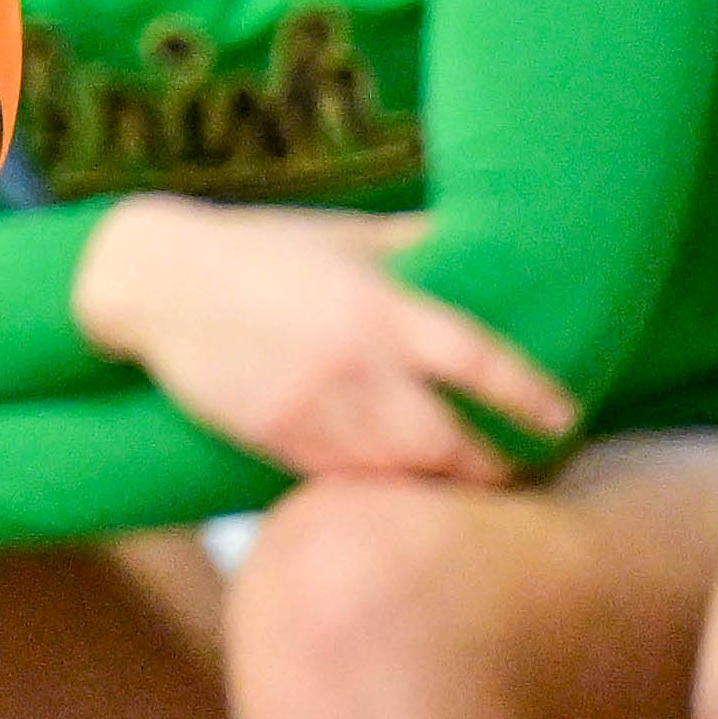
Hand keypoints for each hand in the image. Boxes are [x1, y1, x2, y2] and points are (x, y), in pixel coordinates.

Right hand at [69, 195, 577, 478]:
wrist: (155, 280)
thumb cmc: (262, 246)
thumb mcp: (345, 234)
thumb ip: (419, 244)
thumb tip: (497, 233)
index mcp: (378, 308)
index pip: (477, 362)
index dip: (529, 396)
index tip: (562, 418)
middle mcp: (354, 367)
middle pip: (451, 446)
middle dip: (492, 468)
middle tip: (517, 470)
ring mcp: (313, 410)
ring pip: (402, 473)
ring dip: (439, 484)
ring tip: (467, 484)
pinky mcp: (276, 439)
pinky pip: (348, 481)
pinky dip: (381, 486)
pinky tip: (398, 483)